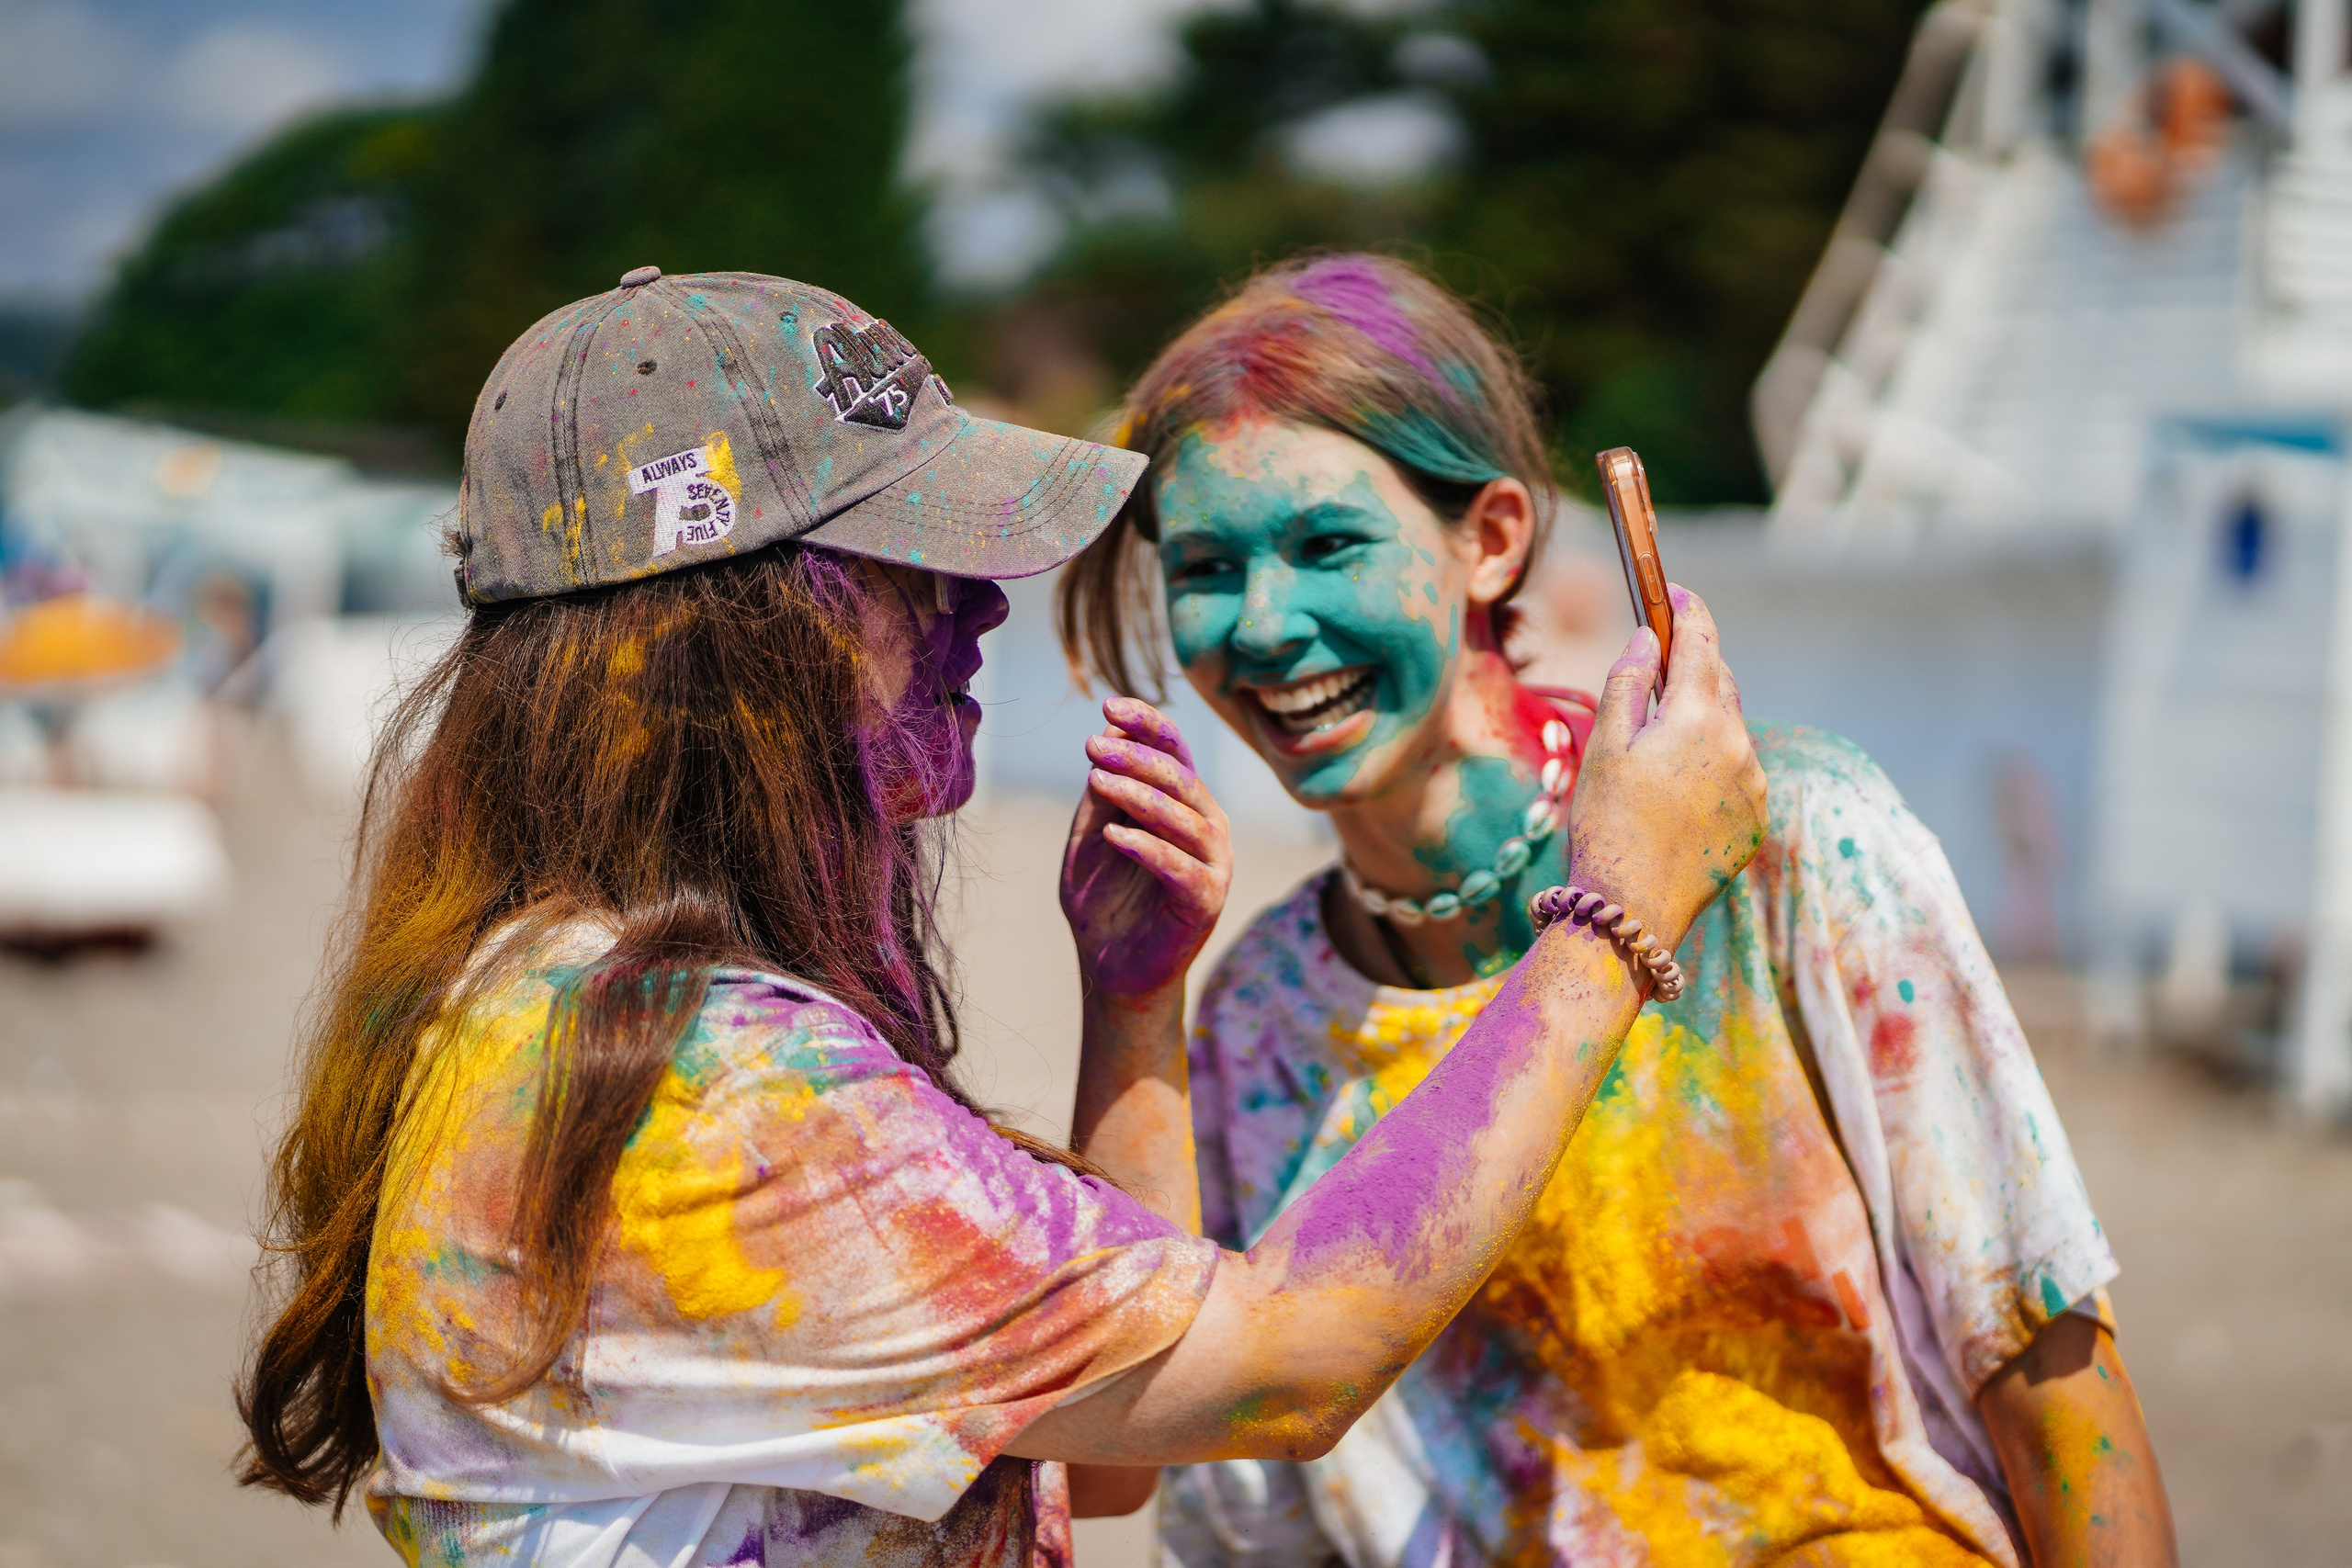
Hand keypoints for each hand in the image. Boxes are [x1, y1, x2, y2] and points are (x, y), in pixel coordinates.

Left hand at [1060, 697, 1231, 1002]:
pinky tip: (1113, 834)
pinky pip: (1181, 868)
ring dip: (1139, 795)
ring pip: (1183, 818)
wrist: (1110, 967)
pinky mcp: (1207, 902)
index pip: (1174, 751)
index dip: (1147, 724)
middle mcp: (1207, 827)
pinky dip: (1148, 848)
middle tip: (1092, 745)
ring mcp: (1214, 865)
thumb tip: (1109, 733)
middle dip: (1137, 756)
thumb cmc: (1104, 898)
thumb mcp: (1093, 833)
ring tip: (1097, 779)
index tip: (1108, 705)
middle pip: (1180, 779)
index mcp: (1184, 804)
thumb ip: (1103, 792)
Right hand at [1567, 584, 1767, 947]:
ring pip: (1730, 728)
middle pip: (1720, 682)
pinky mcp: (1755, 817)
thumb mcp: (1606, 744)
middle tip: (1662, 657)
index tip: (1674, 591)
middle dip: (1695, 663)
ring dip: (1703, 718)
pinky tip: (1679, 783)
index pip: (1701, 641)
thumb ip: (1629, 681)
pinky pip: (1739, 770)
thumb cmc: (1606, 822)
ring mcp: (1753, 782)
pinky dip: (1714, 761)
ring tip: (1661, 735)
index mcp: (1698, 716)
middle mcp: (1738, 743)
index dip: (1687, 610)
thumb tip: (1646, 637)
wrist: (1632, 906)